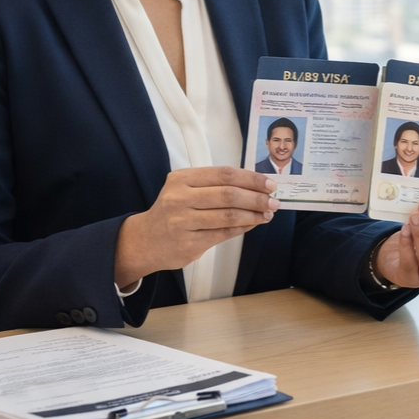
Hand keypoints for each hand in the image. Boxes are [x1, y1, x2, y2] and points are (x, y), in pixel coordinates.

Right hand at [114, 167, 278, 288]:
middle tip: (273, 201)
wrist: (145, 241)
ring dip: (253, 215)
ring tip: (267, 214)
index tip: (269, 183)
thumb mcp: (185, 189)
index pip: (224, 174)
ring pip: (227, 216)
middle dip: (256, 198)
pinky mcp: (188, 243)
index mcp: (181, 179)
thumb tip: (256, 186)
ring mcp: (182, 222)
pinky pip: (223, 233)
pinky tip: (252, 224)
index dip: (250, 179)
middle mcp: (179, 198)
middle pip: (228, 194)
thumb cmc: (173, 211)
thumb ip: (215, 185)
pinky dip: (242, 227)